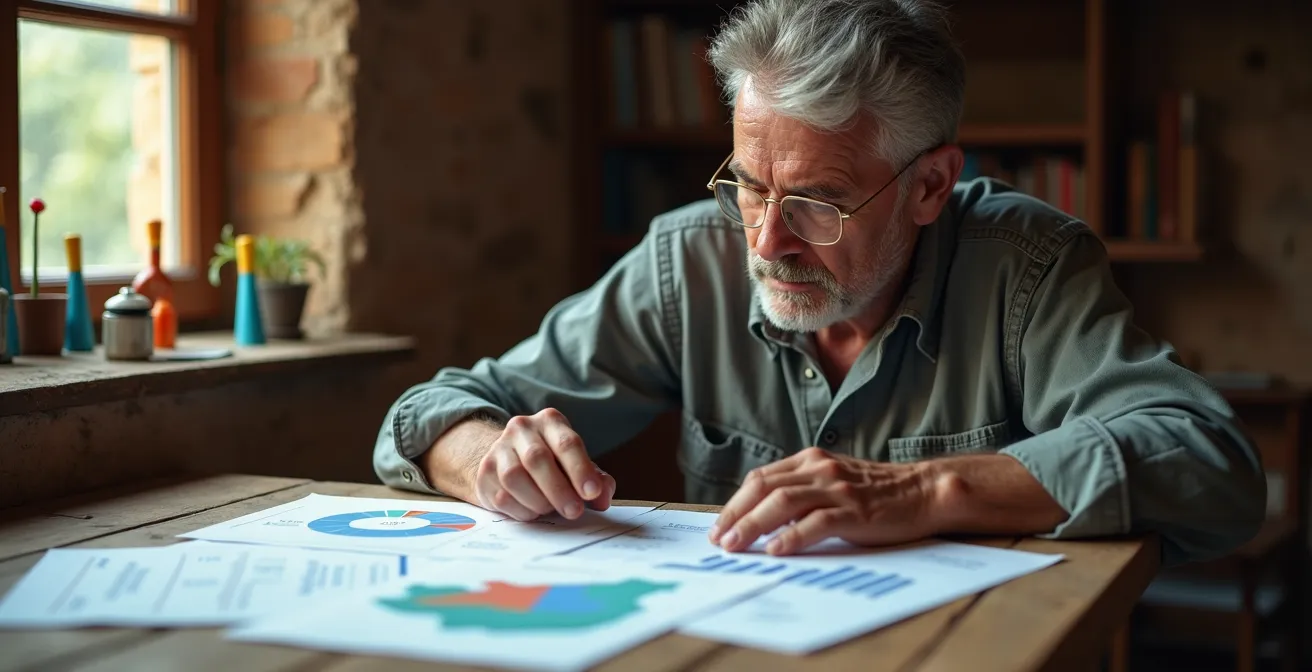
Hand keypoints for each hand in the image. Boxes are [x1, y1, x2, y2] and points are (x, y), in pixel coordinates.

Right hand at [473, 408, 615, 521]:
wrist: (508, 460)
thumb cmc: (552, 464)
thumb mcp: (576, 465)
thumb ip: (595, 480)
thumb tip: (603, 498)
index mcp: (550, 422)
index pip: (567, 443)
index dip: (581, 470)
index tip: (592, 493)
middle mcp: (521, 429)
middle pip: (537, 458)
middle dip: (559, 489)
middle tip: (574, 511)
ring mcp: (498, 449)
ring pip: (514, 477)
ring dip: (537, 500)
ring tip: (550, 510)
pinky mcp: (484, 472)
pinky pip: (501, 496)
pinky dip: (522, 510)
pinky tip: (533, 512)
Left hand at [708, 447, 939, 554]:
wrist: (923, 491)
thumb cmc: (876, 493)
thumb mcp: (833, 481)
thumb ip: (801, 491)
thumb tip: (761, 518)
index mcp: (811, 460)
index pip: (761, 478)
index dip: (735, 503)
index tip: (719, 526)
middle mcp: (820, 469)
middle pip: (765, 488)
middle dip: (736, 515)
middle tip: (719, 540)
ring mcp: (837, 488)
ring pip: (783, 503)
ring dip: (753, 525)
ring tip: (736, 546)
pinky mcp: (855, 511)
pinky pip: (816, 522)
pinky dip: (791, 537)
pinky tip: (776, 550)